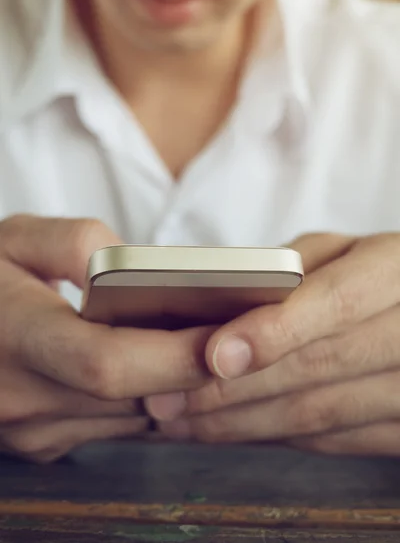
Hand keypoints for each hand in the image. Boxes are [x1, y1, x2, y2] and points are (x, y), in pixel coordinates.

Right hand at [0, 215, 209, 462]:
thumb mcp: (15, 238)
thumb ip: (73, 242)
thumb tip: (125, 267)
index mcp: (12, 337)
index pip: (105, 363)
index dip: (170, 355)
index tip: (225, 335)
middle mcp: (20, 398)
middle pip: (131, 397)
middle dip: (190, 371)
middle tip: (236, 336)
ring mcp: (30, 430)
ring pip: (130, 418)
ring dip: (172, 387)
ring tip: (204, 343)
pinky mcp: (41, 442)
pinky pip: (113, 426)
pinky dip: (145, 398)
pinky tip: (158, 364)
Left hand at [148, 234, 399, 455]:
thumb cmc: (375, 274)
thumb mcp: (344, 251)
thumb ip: (292, 268)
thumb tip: (219, 303)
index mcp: (395, 273)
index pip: (336, 304)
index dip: (274, 332)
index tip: (213, 355)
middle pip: (317, 368)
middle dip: (233, 390)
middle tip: (166, 399)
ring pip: (320, 415)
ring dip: (242, 423)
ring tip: (180, 422)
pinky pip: (333, 441)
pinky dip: (274, 437)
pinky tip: (229, 431)